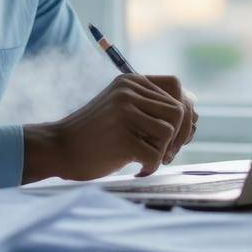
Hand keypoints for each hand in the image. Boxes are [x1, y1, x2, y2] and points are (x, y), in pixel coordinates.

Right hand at [23, 74, 198, 182]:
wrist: (58, 148)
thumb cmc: (94, 134)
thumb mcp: (120, 108)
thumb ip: (150, 106)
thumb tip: (193, 114)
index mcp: (130, 81)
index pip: (176, 87)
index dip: (184, 110)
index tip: (175, 132)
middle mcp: (128, 92)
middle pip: (179, 110)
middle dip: (179, 136)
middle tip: (165, 153)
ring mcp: (124, 113)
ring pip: (170, 132)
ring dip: (163, 152)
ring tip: (147, 160)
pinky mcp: (122, 138)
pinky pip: (155, 155)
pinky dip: (150, 168)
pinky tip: (138, 170)